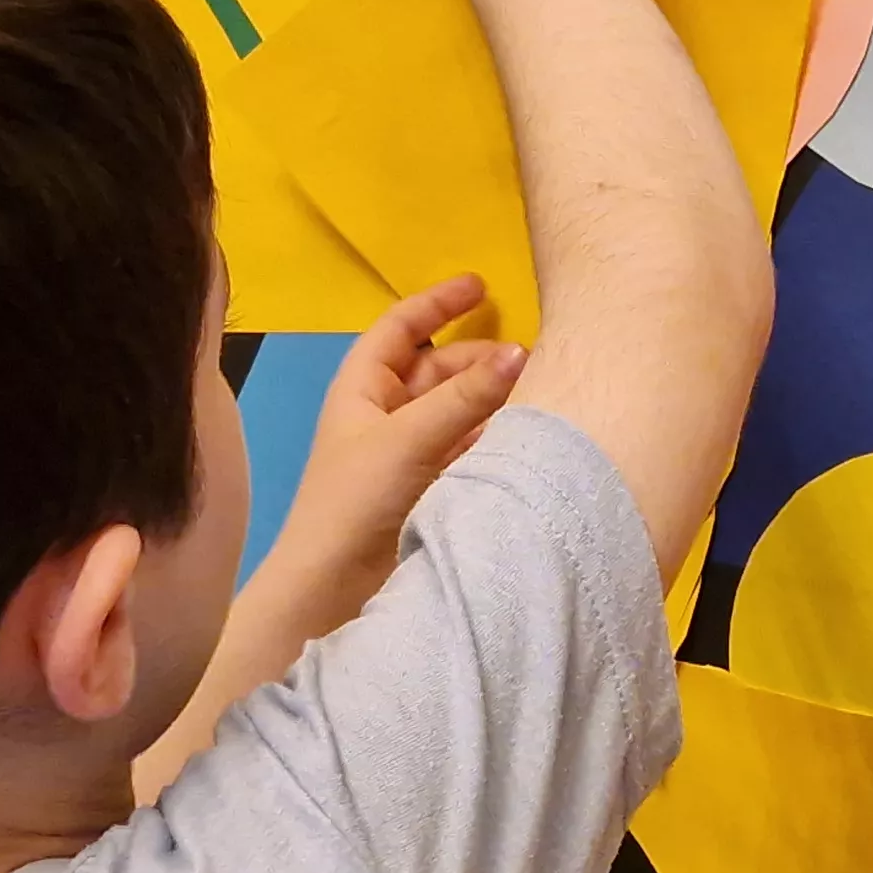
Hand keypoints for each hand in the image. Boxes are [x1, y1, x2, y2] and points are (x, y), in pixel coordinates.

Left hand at [250, 276, 524, 624]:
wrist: (333, 587)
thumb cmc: (355, 500)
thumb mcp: (407, 438)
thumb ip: (465, 396)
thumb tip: (521, 350)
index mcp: (362, 386)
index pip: (402, 328)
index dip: (438, 303)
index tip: (481, 285)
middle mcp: (384, 412)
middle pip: (439, 369)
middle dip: (480, 359)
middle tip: (531, 358)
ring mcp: (407, 451)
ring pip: (457, 409)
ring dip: (492, 400)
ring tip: (539, 394)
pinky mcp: (428, 487)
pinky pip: (467, 447)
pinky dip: (492, 438)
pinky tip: (525, 437)